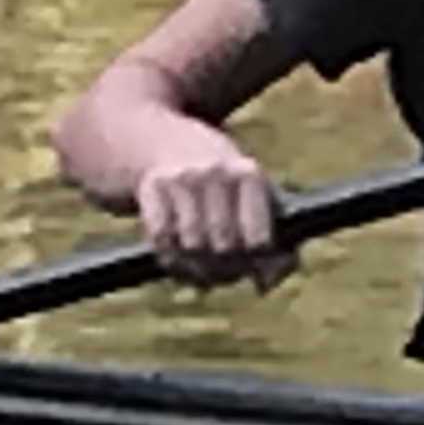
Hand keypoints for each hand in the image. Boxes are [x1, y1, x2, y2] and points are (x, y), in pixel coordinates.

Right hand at [135, 125, 289, 286]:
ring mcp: (182, 179)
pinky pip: (161, 239)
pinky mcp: (152, 187)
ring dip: (195, 265)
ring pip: (192, 245)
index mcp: (249, 174)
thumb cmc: (222, 180)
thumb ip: (271, 236)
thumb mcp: (252, 193)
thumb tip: (265, 284)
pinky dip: (168, 254)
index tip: (252, 264)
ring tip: (200, 266)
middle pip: (224, 245)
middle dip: (225, 268)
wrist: (167, 139)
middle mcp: (216, 173)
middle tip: (224, 272)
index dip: (256, 261)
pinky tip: (177, 254)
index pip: (257, 238)